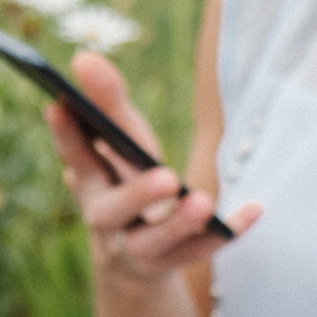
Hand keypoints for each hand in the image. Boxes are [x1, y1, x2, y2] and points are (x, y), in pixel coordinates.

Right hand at [51, 53, 257, 283]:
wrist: (139, 259)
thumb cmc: (128, 183)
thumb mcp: (123, 144)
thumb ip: (108, 105)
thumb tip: (85, 56)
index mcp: (91, 185)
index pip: (77, 159)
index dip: (67, 135)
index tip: (59, 104)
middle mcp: (109, 221)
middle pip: (114, 212)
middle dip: (136, 195)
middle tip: (165, 176)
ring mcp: (142, 248)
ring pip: (156, 243)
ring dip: (179, 223)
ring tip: (202, 202)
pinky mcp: (179, 260)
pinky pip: (205, 249)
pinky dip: (230, 231)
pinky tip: (257, 207)